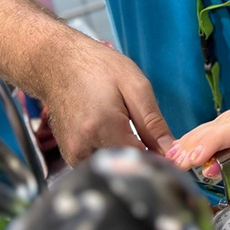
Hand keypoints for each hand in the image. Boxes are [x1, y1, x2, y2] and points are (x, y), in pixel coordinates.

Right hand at [42, 36, 173, 164]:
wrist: (58, 63)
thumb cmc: (97, 68)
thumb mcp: (136, 87)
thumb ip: (153, 123)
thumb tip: (171, 152)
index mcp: (102, 128)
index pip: (141, 161)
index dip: (160, 158)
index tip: (170, 151)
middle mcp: (83, 147)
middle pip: (126, 166)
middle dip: (145, 156)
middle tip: (151, 137)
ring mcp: (73, 153)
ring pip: (113, 166)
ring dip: (128, 155)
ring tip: (128, 129)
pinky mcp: (70, 155)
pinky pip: (100, 162)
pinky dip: (113, 152)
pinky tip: (114, 133)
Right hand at [166, 96, 229, 199]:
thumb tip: (209, 168)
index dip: (215, 141)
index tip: (192, 156)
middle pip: (227, 124)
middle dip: (198, 143)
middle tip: (174, 161)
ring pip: (220, 123)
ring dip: (196, 141)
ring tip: (174, 157)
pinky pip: (223, 126)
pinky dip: (205, 139)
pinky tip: (186, 148)